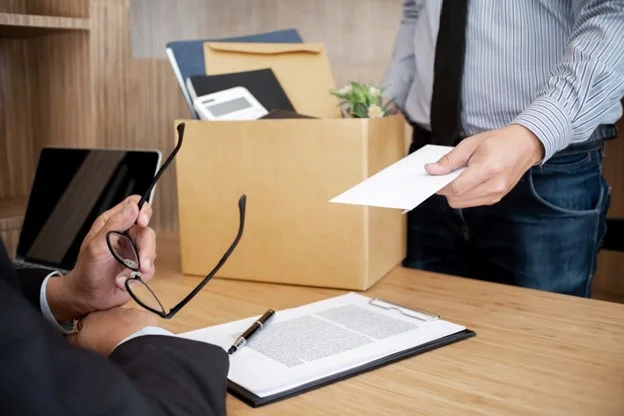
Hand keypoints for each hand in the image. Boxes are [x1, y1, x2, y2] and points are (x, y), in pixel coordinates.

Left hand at [47, 196, 156, 319]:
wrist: (88, 298)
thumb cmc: (87, 271)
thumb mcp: (97, 246)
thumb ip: (114, 225)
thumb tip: (133, 207)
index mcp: (112, 223)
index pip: (135, 205)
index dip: (143, 211)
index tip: (142, 223)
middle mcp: (125, 235)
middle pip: (147, 232)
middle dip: (146, 250)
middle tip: (140, 265)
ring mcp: (134, 251)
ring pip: (151, 251)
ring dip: (140, 267)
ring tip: (125, 278)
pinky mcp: (139, 266)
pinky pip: (150, 268)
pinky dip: (139, 277)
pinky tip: (125, 282)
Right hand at [67, 307, 158, 355]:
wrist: (131, 346)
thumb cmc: (103, 346)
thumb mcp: (81, 344)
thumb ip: (73, 339)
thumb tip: (68, 336)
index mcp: (94, 316)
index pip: (88, 319)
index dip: (89, 329)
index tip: (92, 338)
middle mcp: (112, 310)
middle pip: (108, 317)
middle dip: (108, 326)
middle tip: (109, 340)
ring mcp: (131, 312)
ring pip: (126, 319)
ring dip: (125, 327)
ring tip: (125, 341)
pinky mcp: (146, 317)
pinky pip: (142, 322)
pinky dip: (141, 328)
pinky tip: (139, 339)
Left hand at [426, 124, 544, 207]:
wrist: (524, 146)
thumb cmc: (497, 141)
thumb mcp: (470, 144)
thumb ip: (450, 160)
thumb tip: (431, 170)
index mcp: (488, 169)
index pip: (455, 188)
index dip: (440, 184)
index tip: (433, 176)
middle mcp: (494, 186)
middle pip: (456, 198)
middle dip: (446, 188)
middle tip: (447, 173)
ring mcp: (496, 195)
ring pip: (461, 202)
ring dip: (454, 192)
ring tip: (460, 175)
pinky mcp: (496, 199)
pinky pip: (470, 202)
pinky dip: (464, 194)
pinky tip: (468, 181)